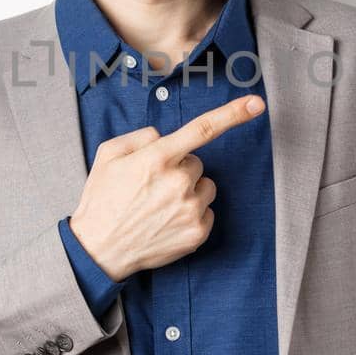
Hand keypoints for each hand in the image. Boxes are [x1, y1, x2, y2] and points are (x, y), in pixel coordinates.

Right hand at [68, 94, 265, 279]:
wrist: (98, 250)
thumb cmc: (102, 199)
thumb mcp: (108, 154)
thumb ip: (141, 137)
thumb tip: (165, 137)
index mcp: (158, 158)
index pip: (202, 129)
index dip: (233, 114)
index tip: (256, 104)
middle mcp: (179, 182)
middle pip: (197, 163)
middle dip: (180, 169)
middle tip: (152, 187)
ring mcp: (190, 209)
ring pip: (205, 187)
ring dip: (188, 192)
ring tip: (158, 206)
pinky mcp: (197, 233)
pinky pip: (207, 211)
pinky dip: (191, 214)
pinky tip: (166, 222)